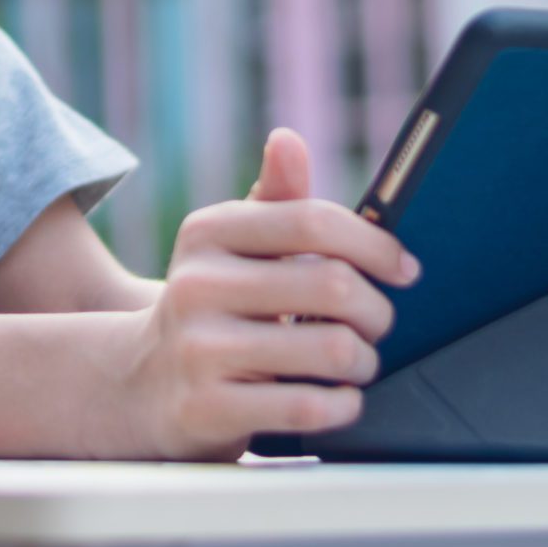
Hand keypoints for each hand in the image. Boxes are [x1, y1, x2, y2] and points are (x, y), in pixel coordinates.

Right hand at [108, 128, 419, 458]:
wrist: (142, 383)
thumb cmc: (215, 306)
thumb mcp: (232, 249)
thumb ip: (274, 200)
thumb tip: (288, 140)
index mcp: (208, 232)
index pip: (314, 220)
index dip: (376, 244)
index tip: (405, 269)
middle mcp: (197, 284)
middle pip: (334, 283)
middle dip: (377, 310)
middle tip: (377, 324)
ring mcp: (199, 348)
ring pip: (332, 348)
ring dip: (364, 361)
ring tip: (356, 362)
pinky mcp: (207, 407)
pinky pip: (310, 406)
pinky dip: (343, 405)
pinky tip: (339, 398)